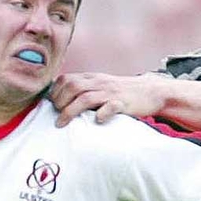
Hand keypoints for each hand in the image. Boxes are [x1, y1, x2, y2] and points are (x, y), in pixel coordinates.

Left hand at [50, 72, 165, 126]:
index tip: (51, 104)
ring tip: (62, 123)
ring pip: (86, 97)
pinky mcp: (123, 103)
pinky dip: (102, 113)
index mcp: (92, 78)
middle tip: (56, 115)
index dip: (55, 92)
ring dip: (70, 110)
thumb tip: (61, 100)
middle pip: (72, 87)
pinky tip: (97, 120)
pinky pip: (111, 106)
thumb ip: (84, 89)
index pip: (66, 79)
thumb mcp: (101, 86)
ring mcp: (111, 92)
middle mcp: (99, 83)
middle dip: (59, 101)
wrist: (149, 91)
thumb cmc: (122, 93)